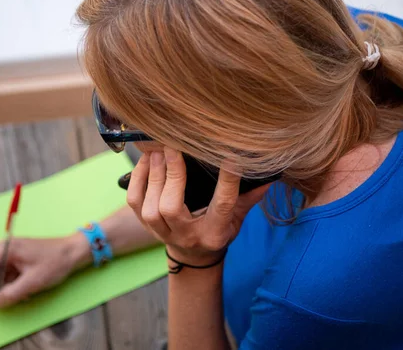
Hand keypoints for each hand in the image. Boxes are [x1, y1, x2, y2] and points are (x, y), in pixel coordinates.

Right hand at [0, 233, 90, 307]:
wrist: (74, 252)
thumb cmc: (56, 262)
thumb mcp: (33, 282)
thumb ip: (11, 293)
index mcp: (6, 249)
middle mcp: (5, 249)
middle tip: (11, 299)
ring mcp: (11, 253)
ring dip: (6, 289)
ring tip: (24, 294)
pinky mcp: (18, 259)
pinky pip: (7, 275)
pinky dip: (13, 285)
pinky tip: (26, 289)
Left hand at [126, 148, 271, 265]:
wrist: (193, 256)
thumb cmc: (218, 232)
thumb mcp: (237, 220)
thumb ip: (249, 198)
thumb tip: (268, 176)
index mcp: (213, 233)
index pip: (222, 206)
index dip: (228, 181)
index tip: (231, 158)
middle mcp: (186, 235)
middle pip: (172, 208)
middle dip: (172, 175)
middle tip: (174, 146)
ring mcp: (162, 233)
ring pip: (150, 207)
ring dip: (153, 175)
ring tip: (159, 151)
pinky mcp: (145, 225)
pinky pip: (135, 202)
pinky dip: (137, 179)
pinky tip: (146, 161)